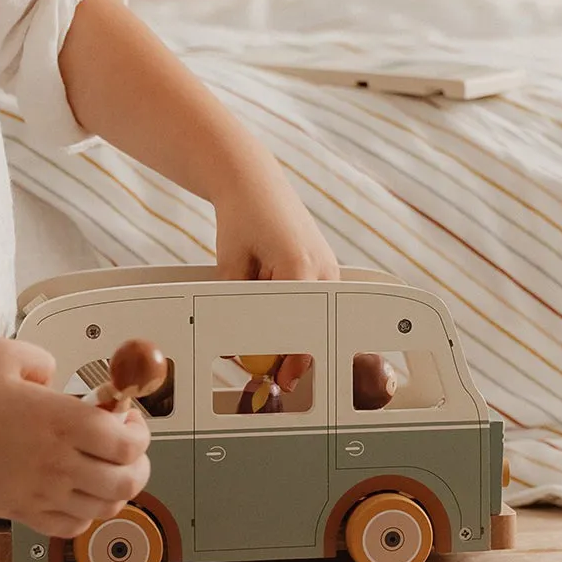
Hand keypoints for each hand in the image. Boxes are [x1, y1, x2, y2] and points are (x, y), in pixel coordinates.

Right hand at [0, 338, 150, 540]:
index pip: (128, 442)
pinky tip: (74, 491)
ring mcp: (40, 492)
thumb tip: (59, 377)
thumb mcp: (5, 353)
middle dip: (138, 463)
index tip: (126, 416)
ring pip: (105, 508)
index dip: (138, 431)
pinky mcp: (20, 512)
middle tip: (126, 446)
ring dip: (114, 489)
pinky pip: (71, 526)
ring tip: (102, 468)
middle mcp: (58, 461)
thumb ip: (44, 360)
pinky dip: (84, 514)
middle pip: (127, 480)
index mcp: (61, 419)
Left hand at [214, 184, 336, 399]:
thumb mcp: (231, 264)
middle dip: (289, 349)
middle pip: (312, 329)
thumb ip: (236, 306)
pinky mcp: (327, 267)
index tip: (278, 379)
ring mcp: (330, 268)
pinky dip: (292, 302)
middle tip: (266, 364)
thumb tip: (238, 348)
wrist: (254, 182)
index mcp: (300, 269)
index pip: (299, 330)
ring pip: (313, 314)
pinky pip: (312, 298)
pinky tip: (269, 280)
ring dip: (288, 320)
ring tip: (260, 290)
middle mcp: (324, 271)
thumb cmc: (241, 218)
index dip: (287, 360)